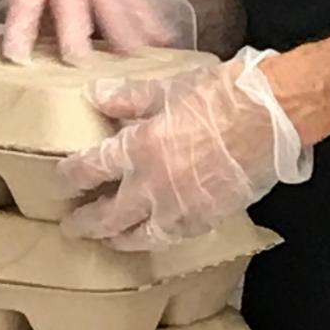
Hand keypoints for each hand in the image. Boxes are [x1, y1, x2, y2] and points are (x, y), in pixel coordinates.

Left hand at [58, 48, 312, 247]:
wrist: (270, 119)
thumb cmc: (219, 97)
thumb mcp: (167, 88)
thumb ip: (128, 98)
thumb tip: (95, 95)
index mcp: (138, 148)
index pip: (90, 169)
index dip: (69, 178)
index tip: (58, 185)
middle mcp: (153, 186)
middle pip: (108, 214)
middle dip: (85, 222)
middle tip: (70, 227)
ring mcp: (181, 208)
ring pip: (139, 236)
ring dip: (117, 239)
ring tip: (107, 240)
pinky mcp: (208, 219)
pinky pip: (173, 238)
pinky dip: (157, 239)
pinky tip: (152, 236)